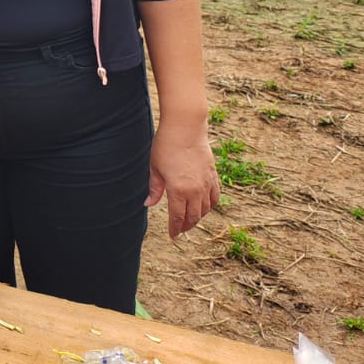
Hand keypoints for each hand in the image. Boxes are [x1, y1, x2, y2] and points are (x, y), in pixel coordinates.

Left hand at [144, 119, 219, 237]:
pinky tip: (204, 207)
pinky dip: (210, 205)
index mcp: (178, 190)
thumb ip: (154, 189)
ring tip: (190, 219)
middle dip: (186, 225)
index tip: (172, 236)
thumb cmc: (166, 146)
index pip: (178, 217)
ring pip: (206, 209)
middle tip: (180, 230)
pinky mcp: (213, 176)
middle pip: (193, 216)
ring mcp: (207, 184)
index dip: (175, 228)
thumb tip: (148, 204)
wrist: (185, 127)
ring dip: (198, 217)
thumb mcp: (155, 168)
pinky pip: (215, 197)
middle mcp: (195, 191)